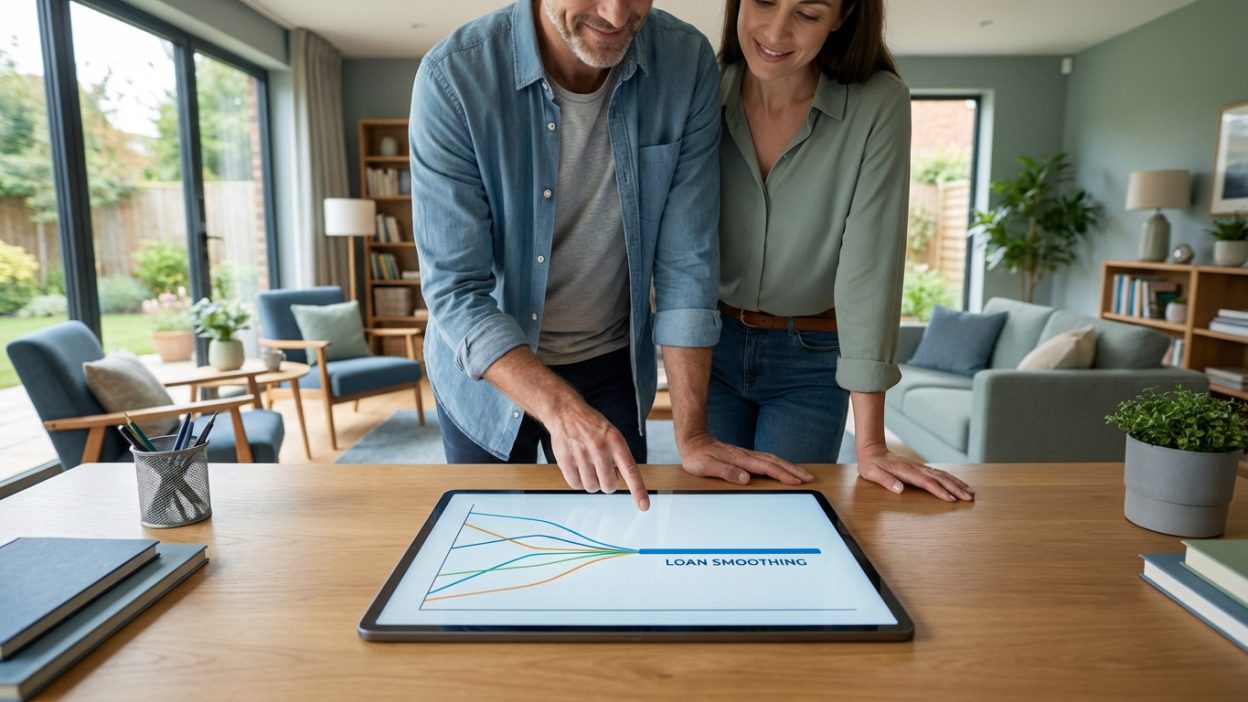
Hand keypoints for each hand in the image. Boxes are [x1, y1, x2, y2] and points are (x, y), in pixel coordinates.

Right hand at [546, 401, 649, 510]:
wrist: (566, 413)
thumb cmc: (592, 428)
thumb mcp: (613, 435)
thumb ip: (618, 457)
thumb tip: (618, 481)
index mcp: (616, 442)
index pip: (631, 471)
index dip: (638, 490)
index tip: (644, 506)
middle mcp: (600, 448)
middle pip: (609, 486)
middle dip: (607, 482)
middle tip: (602, 469)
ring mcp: (582, 454)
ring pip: (592, 487)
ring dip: (591, 481)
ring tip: (588, 465)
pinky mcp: (565, 460)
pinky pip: (575, 485)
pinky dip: (577, 480)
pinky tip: (577, 466)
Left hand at [678, 432, 813, 485]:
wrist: (693, 441)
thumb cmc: (698, 456)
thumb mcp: (706, 467)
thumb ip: (726, 471)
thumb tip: (746, 478)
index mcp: (740, 459)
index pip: (767, 467)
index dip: (783, 475)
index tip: (797, 481)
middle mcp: (747, 456)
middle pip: (776, 462)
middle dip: (794, 470)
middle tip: (810, 478)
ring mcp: (747, 455)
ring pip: (773, 459)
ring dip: (789, 466)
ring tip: (803, 474)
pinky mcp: (745, 456)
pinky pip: (767, 459)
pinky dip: (780, 464)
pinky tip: (783, 468)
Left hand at [856, 446, 973, 501]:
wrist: (872, 450)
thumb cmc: (871, 465)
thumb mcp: (873, 474)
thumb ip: (886, 481)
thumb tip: (900, 489)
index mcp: (906, 471)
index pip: (926, 482)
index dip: (940, 491)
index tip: (952, 499)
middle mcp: (916, 468)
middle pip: (940, 478)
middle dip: (956, 488)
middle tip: (969, 498)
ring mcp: (920, 467)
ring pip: (943, 475)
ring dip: (957, 483)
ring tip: (970, 492)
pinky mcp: (921, 468)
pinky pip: (939, 473)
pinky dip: (951, 479)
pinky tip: (959, 484)